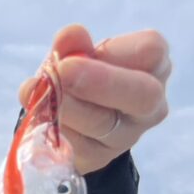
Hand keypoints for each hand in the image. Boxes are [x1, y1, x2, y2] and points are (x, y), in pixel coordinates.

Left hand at [20, 24, 170, 174]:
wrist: (73, 119)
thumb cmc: (83, 75)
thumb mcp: (78, 55)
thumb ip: (74, 45)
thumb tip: (69, 35)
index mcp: (153, 66)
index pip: (150, 51)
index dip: (113, 50)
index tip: (79, 50)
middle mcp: (151, 103)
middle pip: (141, 94)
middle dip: (98, 81)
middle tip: (61, 71)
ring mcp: (128, 135)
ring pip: (103, 123)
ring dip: (67, 105)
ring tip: (40, 92)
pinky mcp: (100, 158)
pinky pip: (77, 146)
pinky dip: (54, 128)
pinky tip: (39, 116)